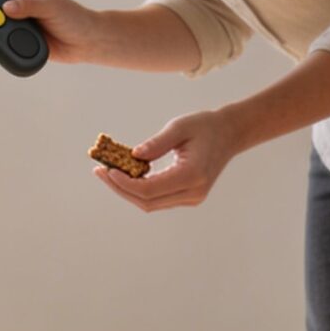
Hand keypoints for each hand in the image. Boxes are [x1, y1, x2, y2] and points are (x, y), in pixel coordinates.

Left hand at [97, 108, 243, 211]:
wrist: (229, 134)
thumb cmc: (204, 126)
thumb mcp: (179, 127)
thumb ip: (157, 143)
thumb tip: (133, 155)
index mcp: (192, 175)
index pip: (149, 190)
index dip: (123, 183)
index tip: (106, 170)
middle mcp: (193, 192)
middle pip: (147, 202)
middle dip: (120, 189)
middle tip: (100, 172)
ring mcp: (192, 198)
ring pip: (150, 204)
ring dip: (127, 191)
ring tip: (108, 173)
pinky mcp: (188, 197)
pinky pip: (158, 199)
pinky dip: (139, 190)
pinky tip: (126, 175)